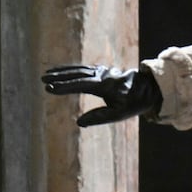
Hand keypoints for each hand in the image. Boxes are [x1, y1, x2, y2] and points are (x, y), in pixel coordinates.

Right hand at [41, 64, 161, 125]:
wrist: (148, 88)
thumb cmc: (133, 103)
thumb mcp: (119, 114)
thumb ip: (99, 118)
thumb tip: (79, 122)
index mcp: (104, 85)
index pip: (79, 84)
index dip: (64, 86)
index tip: (49, 88)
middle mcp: (102, 75)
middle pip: (76, 74)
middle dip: (59, 77)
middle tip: (43, 80)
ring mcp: (102, 71)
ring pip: (79, 69)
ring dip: (62, 72)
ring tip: (47, 74)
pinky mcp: (102, 71)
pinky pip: (83, 69)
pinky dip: (71, 70)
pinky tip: (62, 72)